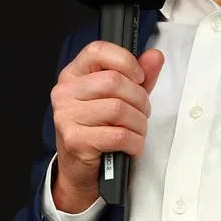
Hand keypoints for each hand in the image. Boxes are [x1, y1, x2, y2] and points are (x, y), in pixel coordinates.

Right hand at [49, 41, 164, 212]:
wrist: (80, 170)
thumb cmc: (100, 129)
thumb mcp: (120, 97)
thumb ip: (139, 76)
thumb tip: (155, 56)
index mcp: (73, 74)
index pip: (97, 50)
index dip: (125, 60)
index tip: (139, 77)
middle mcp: (65, 92)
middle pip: (114, 82)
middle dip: (139, 99)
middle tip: (142, 112)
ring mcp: (66, 116)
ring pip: (119, 109)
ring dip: (139, 123)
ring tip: (137, 130)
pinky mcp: (75, 140)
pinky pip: (118, 135)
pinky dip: (134, 142)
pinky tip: (132, 145)